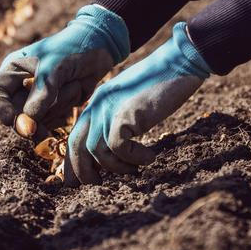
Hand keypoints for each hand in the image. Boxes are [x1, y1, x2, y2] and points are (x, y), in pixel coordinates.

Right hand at [0, 4, 128, 138]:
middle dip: (32, 119)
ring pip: (37, 120)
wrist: (101, 46)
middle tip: (45, 126)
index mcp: (14, 70)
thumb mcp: (55, 67)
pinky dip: (66, 111)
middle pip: (15, 115)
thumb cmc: (73, 48)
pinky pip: (54, 121)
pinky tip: (78, 90)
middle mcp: (22, 86)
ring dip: (57, 107)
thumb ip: (41, 93)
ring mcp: (39, 98)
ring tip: (73, 84)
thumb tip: (27, 123)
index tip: (11, 120)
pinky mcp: (56, 107)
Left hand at [64, 22, 209, 185]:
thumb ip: (117, 122)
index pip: (75, 137)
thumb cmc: (159, 85)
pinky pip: (119, 147)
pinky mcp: (124, 113)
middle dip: (83, 172)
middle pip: (77, 146)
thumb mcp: (130, 104)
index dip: (73, 162)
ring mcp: (108, 109)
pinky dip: (134, 158)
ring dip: (116, 167)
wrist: (177, 63)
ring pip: (96, 151)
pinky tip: (150, 156)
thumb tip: (112, 153)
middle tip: (99, 186)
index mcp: (96, 104)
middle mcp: (97, 106)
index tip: (79, 181)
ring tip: (135, 169)